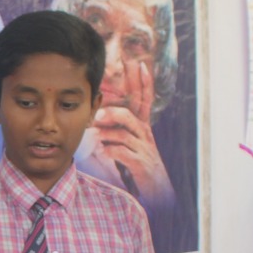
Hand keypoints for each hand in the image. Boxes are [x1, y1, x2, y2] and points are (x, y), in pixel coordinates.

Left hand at [77, 63, 174, 207]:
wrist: (158, 189)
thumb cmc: (140, 163)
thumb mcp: (133, 143)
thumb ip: (118, 129)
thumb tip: (98, 117)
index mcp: (143, 127)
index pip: (145, 100)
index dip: (145, 83)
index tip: (141, 64)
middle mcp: (145, 135)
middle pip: (130, 116)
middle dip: (113, 112)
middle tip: (97, 113)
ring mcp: (143, 149)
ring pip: (124, 134)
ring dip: (107, 133)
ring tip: (94, 132)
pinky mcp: (140, 164)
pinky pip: (123, 153)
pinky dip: (111, 150)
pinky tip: (103, 151)